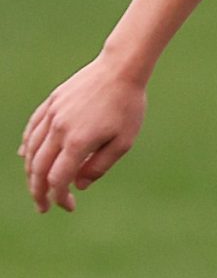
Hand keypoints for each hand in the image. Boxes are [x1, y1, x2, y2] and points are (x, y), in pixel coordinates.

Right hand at [21, 59, 147, 212]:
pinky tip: (27, 158)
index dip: (59, 197)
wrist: (119, 70)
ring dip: (31, 173)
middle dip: (38, 191)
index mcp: (78, 141)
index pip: (58, 178)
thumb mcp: (123, 142)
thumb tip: (78, 185)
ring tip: (36, 187)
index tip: (68, 207)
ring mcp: (51, 115)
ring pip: (31, 150)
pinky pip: (32, 130)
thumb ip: (99, 166)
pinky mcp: (50, 104)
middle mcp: (58, 129)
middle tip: (42, 207)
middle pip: (38, 168)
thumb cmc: (127, 107)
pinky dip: (27, 147)